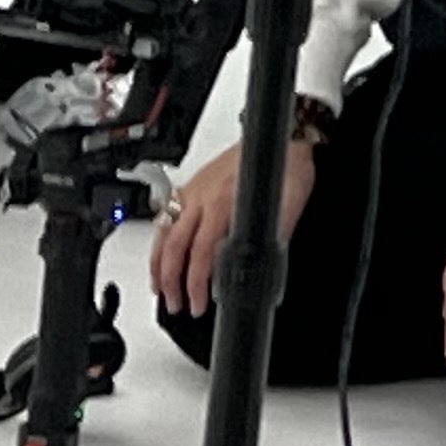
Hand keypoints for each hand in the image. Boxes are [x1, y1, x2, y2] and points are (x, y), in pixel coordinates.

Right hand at [148, 135, 316, 323]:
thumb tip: (262, 270)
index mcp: (224, 202)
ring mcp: (194, 190)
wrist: (284, 140)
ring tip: (160, 290)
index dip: (196, 284)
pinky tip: (159, 255)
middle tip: (176, 306)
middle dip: (171, 282)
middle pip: (174, 246)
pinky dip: (158, 241)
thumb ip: (271, 241)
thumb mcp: (287, 211)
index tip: (197, 305)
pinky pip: (165, 216)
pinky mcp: (192, 185)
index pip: (201, 253)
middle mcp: (203, 196)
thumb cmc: (287, 171)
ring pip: (163, 231)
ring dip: (158, 265)